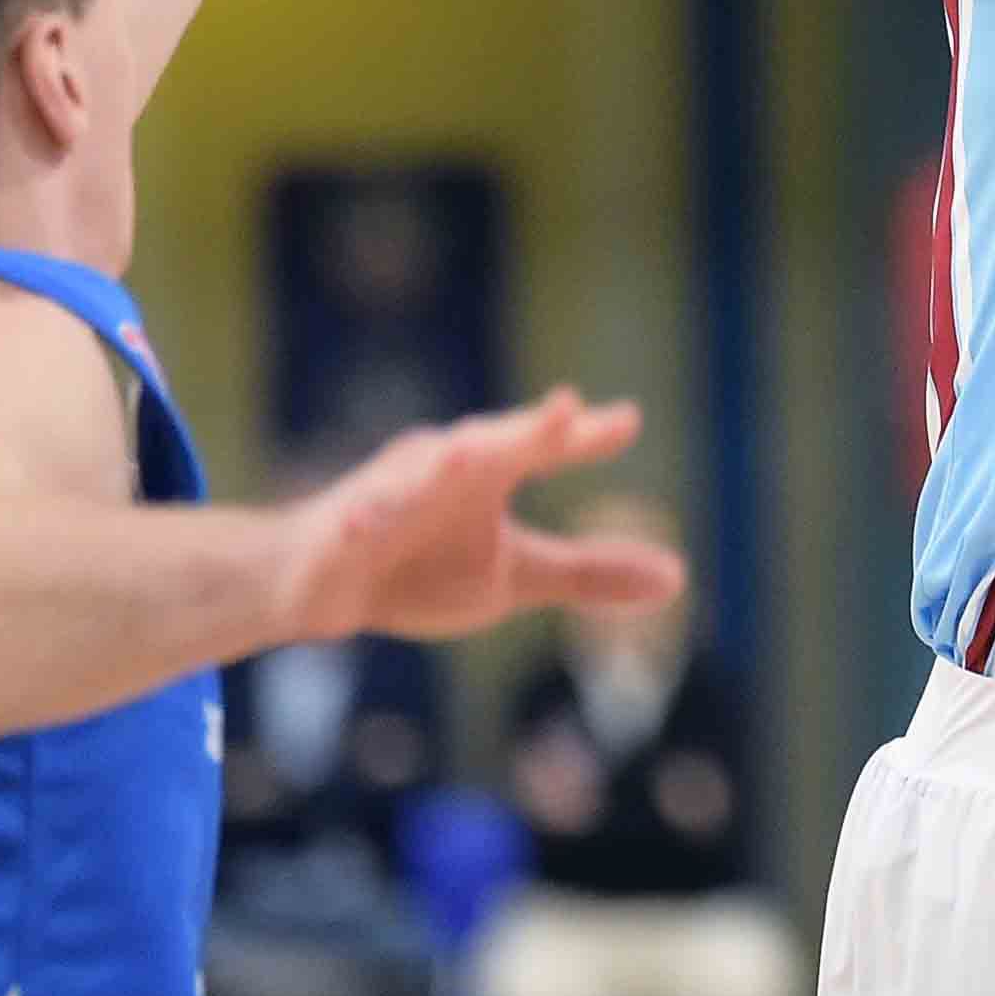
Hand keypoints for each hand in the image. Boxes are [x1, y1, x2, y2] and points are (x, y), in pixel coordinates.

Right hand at [277, 386, 685, 641]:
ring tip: (469, 451)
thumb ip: (589, 572)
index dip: (578, 436)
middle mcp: (438, 470)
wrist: (315, 586)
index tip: (627, 422)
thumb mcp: (515, 576)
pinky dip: (357, 524)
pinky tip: (362, 525)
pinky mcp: (337, 535)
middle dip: (524, 430)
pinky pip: (346, 528)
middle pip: (487, 445)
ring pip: (414, 477)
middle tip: (565, 409)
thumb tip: (679, 577)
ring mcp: (384, 498)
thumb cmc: (420, 566)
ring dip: (441, 465)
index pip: (538, 449)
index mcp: (483, 472)